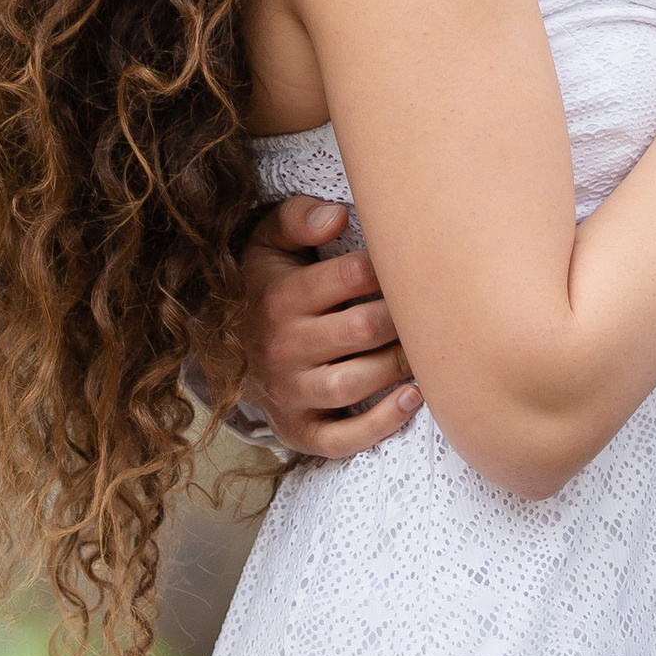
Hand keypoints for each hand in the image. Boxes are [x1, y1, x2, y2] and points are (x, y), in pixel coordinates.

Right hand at [233, 196, 423, 460]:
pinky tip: (411, 399)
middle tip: (429, 309)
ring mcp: (288, 392)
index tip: (410, 265)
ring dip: (399, 366)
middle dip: (404, 317)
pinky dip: (379, 425)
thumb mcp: (270, 242)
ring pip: (355, 383)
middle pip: (363, 329)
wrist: (226, 348)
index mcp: (279, 296)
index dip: (392, 267)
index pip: (352, 276)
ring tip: (424, 351)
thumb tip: (337, 215)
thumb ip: (298, 218)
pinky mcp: (297, 430)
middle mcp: (280, 346)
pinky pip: (340, 439)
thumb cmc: (268, 285)